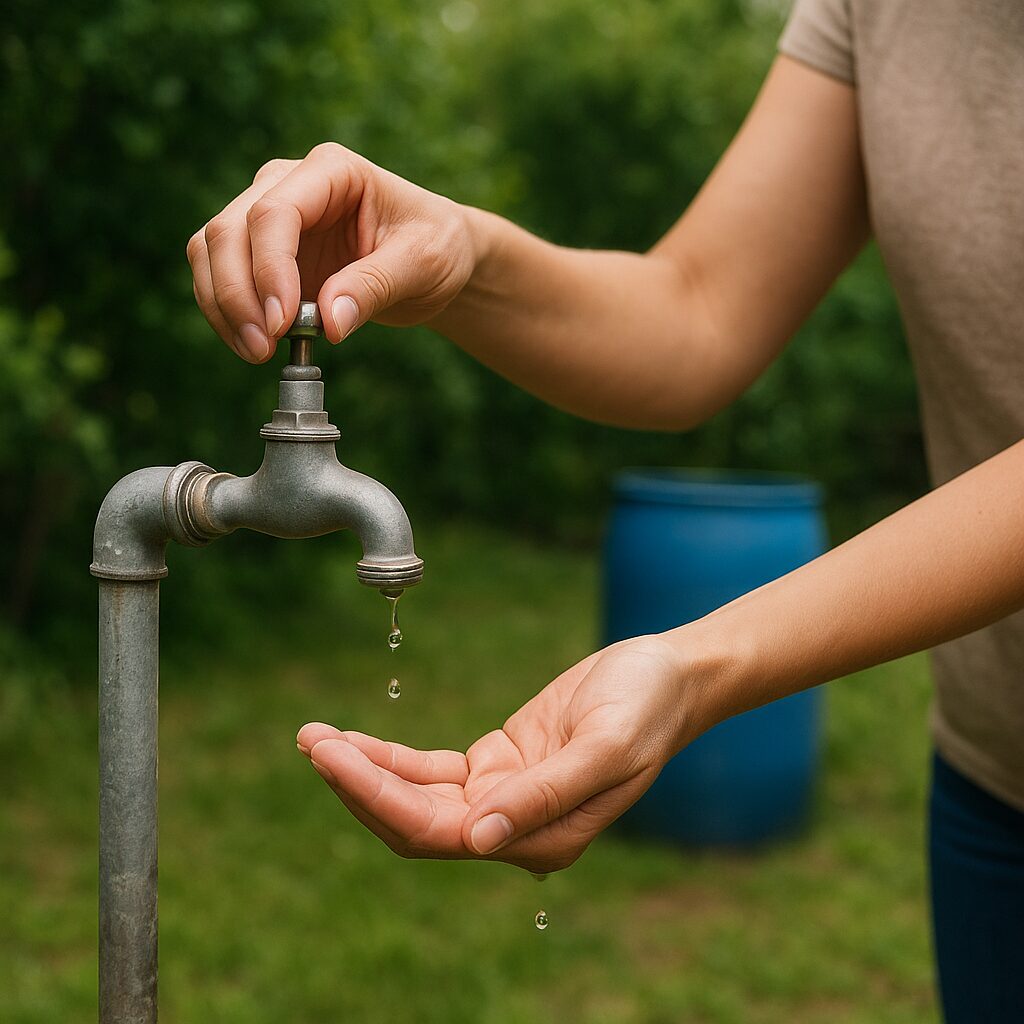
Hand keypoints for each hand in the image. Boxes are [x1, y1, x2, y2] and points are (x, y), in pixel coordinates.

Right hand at [186, 143, 478, 361]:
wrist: (434, 260)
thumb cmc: (436, 248)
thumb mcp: (422, 265)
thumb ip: (374, 286)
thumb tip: (328, 322)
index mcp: (333, 172)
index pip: (275, 211)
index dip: (269, 268)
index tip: (282, 322)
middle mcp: (289, 183)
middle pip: (230, 229)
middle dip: (236, 293)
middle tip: (261, 347)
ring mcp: (267, 215)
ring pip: (210, 250)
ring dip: (222, 305)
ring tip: (256, 352)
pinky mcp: (260, 252)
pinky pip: (219, 275)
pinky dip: (226, 312)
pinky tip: (253, 344)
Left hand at [296, 635, 702, 872]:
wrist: (669, 676)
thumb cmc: (648, 707)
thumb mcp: (605, 747)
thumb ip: (543, 796)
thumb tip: (476, 839)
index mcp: (540, 837)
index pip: (439, 832)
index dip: (379, 797)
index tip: (332, 757)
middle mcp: (513, 828)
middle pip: (414, 821)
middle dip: (358, 784)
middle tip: (311, 741)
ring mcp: (502, 797)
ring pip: (415, 797)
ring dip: (364, 770)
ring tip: (315, 737)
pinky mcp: (497, 764)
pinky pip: (430, 769)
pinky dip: (390, 757)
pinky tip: (353, 740)